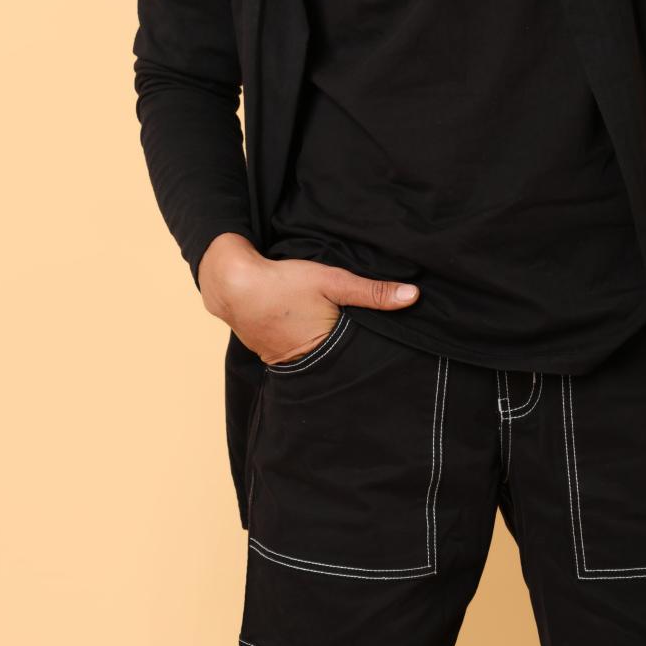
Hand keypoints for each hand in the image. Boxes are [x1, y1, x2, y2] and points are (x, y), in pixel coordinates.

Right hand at [199, 237, 420, 365]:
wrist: (232, 284)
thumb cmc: (283, 283)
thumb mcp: (333, 281)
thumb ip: (373, 291)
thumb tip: (413, 296)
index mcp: (326, 350)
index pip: (359, 359)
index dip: (373, 355)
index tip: (391, 355)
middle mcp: (305, 364)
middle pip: (339, 363)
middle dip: (352, 357)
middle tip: (370, 349)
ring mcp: (284, 361)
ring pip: (318, 359)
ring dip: (328, 352)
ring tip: (342, 342)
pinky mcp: (270, 351)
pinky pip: (296, 353)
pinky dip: (307, 346)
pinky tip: (310, 333)